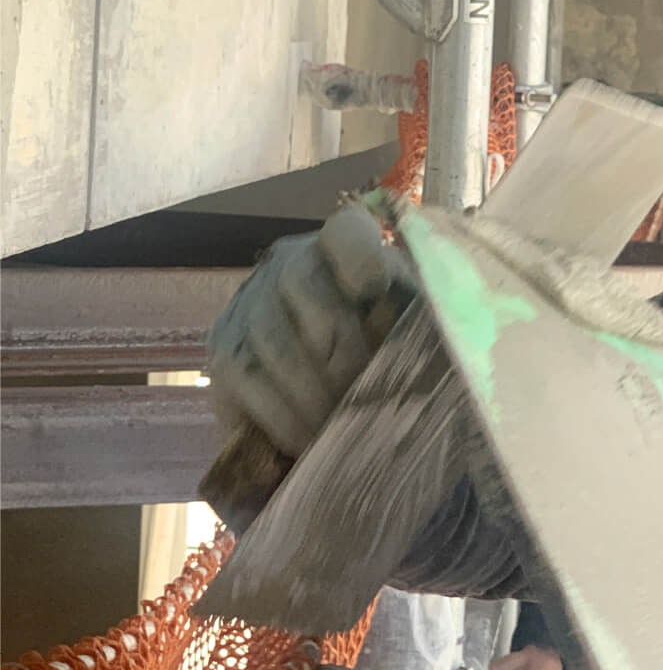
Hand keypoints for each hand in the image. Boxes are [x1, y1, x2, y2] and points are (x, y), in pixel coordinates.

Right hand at [205, 202, 414, 456]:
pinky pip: (244, 376)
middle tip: (367, 394)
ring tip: (340, 426)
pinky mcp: (223, 345)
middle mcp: (290, 260)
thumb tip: (431, 340)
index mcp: (345, 244)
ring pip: (271, 336)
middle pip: (300, 282)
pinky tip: (306, 439)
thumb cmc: (387, 344)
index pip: (345, 230)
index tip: (375, 289)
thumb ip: (418, 321)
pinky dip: (279, 413)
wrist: (332, 385)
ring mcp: (249, 300)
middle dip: (338, 346)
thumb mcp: (410, 324)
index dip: (357, 254)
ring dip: (309, 389)